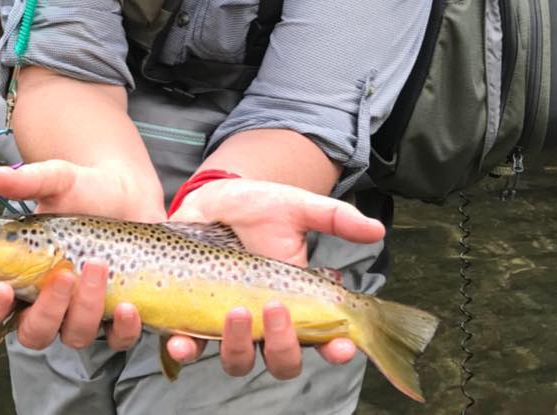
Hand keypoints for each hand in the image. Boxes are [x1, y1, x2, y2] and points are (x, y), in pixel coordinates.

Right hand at [0, 160, 165, 349]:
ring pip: (74, 335)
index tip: (2, 289)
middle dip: (47, 311)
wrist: (129, 191)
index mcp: (21, 275)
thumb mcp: (58, 180)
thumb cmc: (84, 189)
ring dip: (85, 308)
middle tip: (64, 275)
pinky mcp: (117, 314)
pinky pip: (117, 339)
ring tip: (100, 266)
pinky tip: (128, 307)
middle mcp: (47, 301)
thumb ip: (28, 181)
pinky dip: (122, 329)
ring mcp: (82, 311)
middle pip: (33, 332)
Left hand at [166, 178, 383, 376]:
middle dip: (283, 346)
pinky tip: (178, 340)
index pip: (323, 339)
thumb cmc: (258, 205)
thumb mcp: (297, 207)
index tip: (343, 345)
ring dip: (237, 346)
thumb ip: (335, 218)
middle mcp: (265, 322)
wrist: (212, 196)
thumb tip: (377, 229)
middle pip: (282, 360)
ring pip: (238, 360)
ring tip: (234, 311)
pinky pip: (189, 345)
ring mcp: (230, 323)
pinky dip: (184, 348)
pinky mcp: (194, 316)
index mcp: (297, 303)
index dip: (335, 349)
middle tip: (276, 309)